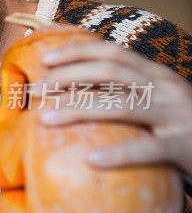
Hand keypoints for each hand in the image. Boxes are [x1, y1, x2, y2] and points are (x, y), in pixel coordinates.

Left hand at [37, 40, 191, 176]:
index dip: (78, 51)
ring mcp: (176, 115)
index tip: (45, 58)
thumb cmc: (181, 130)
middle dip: (69, 77)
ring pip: (122, 105)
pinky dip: (119, 154)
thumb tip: (71, 95)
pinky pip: (148, 148)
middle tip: (36, 89)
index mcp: (156, 76)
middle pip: (111, 72)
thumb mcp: (156, 105)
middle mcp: (166, 89)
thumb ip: (124, 96)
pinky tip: (90, 160)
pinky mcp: (184, 145)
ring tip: (45, 119)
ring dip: (79, 109)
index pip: (113, 53)